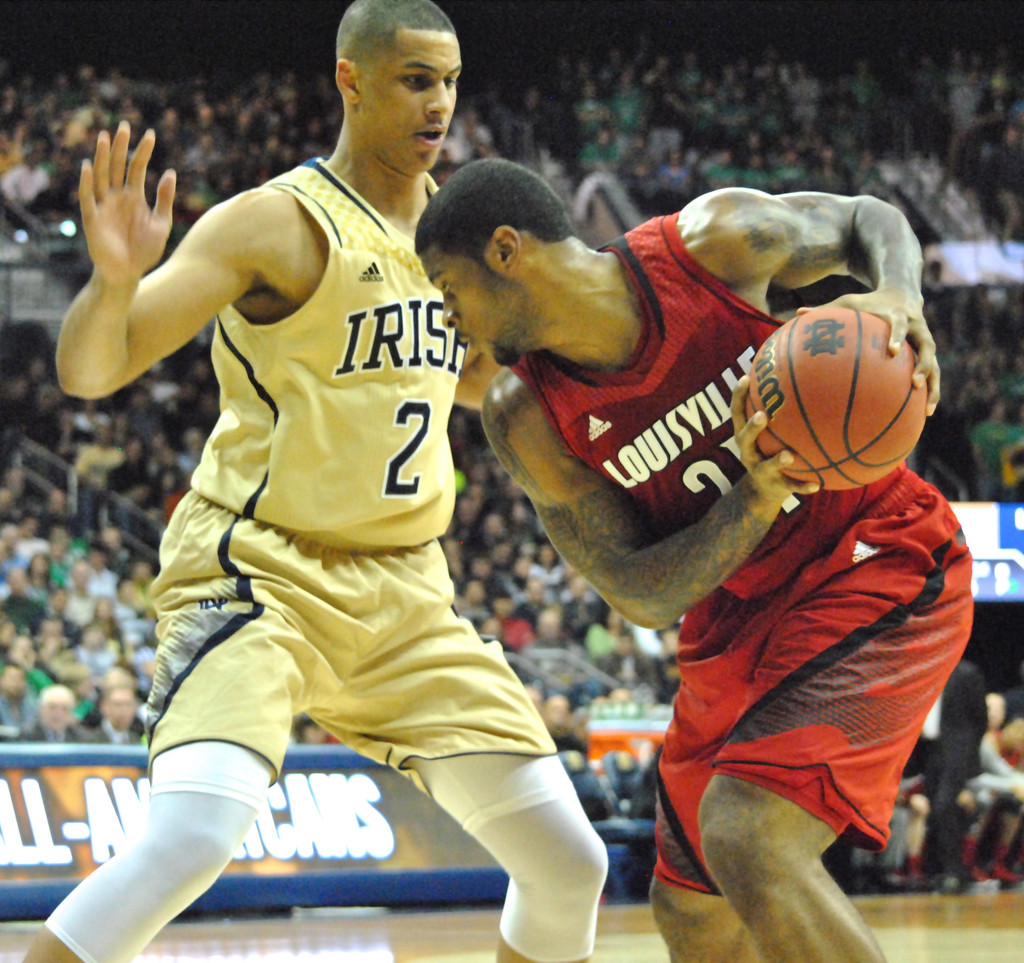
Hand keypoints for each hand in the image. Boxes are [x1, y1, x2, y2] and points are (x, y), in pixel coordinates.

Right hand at [80, 121, 175, 286]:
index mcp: (133, 197)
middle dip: (121, 146)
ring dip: (103, 157)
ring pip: (101, 176)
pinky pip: (87, 197)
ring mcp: (103, 206)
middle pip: (117, 166)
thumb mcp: (161, 223)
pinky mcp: (92, 218)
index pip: (137, 168)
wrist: (129, 273)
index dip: (143, 151)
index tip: (150, 134)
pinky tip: (89, 167)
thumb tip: (170, 172)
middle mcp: (117, 197)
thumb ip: (164, 199)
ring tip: (106, 137)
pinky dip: (87, 182)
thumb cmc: (144, 250)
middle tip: (125, 125)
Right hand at [730, 375, 819, 511]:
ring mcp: (761, 471)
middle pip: (745, 439)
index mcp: (745, 437)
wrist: (762, 492)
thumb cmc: (768, 451)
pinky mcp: (776, 487)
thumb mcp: (766, 434)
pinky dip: (803, 486)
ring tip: (788, 455)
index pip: (737, 414)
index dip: (738, 397)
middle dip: (752, 427)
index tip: (745, 379)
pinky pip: (791, 487)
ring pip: (766, 466)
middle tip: (762, 416)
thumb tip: (797, 376)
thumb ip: (775, 411)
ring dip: (776, 460)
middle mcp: (749, 453)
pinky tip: (817, 485)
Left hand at [798, 288, 938, 415]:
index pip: (901, 324)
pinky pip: (933, 374)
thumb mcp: (848, 302)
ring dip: (932, 385)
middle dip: (923, 365)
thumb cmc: (869, 302)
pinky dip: (931, 391)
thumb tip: (797, 312)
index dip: (899, 336)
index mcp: (898, 314)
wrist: (902, 294)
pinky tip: (924, 413)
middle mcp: (917, 328)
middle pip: (927, 347)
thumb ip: (826, 309)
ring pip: (934, 364)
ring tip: (927, 408)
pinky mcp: (927, 352)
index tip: (893, 351)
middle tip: (914, 382)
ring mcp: (925, 341)